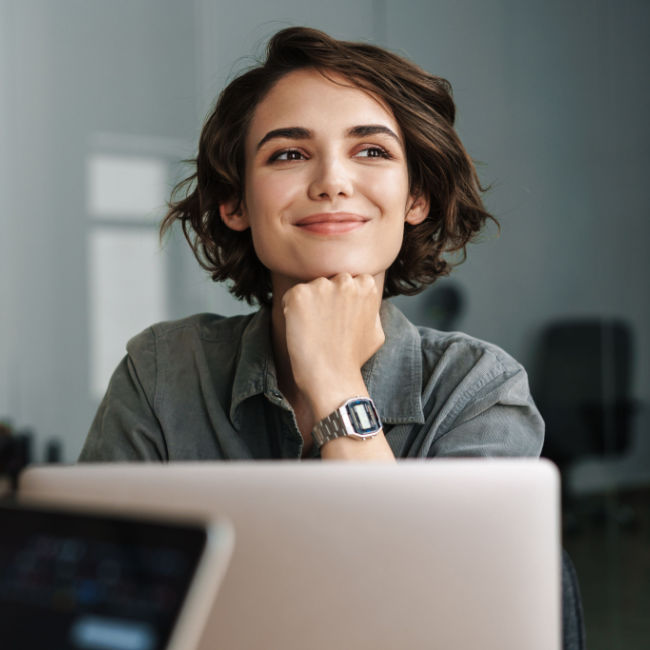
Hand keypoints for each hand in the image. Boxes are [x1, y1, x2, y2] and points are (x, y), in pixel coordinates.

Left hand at [281, 273, 384, 418]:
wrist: (332, 378)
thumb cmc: (353, 359)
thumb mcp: (376, 330)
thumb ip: (370, 308)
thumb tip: (365, 300)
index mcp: (366, 285)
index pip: (349, 280)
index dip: (341, 300)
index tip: (339, 319)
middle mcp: (345, 280)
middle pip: (329, 281)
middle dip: (325, 298)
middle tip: (325, 325)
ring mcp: (321, 286)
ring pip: (310, 289)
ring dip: (309, 304)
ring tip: (314, 331)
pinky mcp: (299, 295)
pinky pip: (290, 297)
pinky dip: (291, 311)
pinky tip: (301, 330)